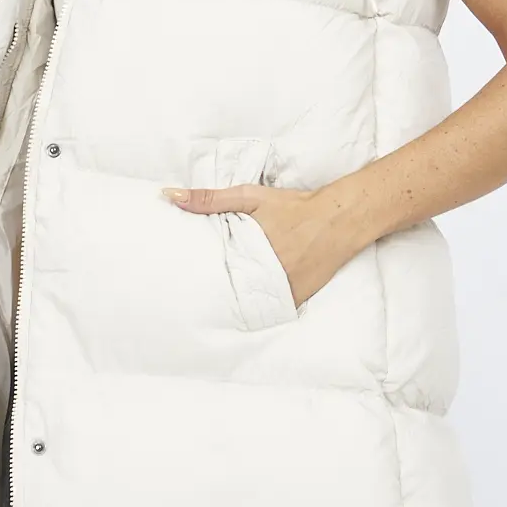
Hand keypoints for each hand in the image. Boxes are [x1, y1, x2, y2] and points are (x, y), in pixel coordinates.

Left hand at [160, 182, 353, 307]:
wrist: (338, 218)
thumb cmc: (292, 206)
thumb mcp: (249, 197)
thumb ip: (209, 198)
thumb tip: (169, 196)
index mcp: (247, 250)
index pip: (212, 273)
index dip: (197, 280)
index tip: (181, 286)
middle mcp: (263, 274)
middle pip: (229, 292)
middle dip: (214, 295)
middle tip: (194, 299)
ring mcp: (281, 289)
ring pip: (249, 305)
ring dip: (236, 305)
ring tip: (215, 310)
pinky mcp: (296, 297)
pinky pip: (272, 309)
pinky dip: (260, 308)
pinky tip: (248, 310)